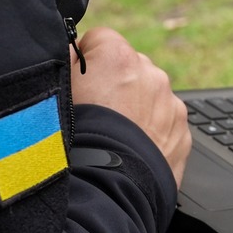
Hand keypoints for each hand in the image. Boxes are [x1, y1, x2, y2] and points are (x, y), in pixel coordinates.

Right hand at [71, 25, 190, 185]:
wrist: (105, 193)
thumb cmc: (72, 144)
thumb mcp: (51, 95)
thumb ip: (63, 66)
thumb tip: (68, 55)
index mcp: (117, 56)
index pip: (98, 40)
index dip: (83, 62)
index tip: (76, 84)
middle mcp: (150, 73)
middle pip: (128, 68)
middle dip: (113, 85)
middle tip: (93, 116)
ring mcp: (170, 103)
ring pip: (148, 96)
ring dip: (134, 110)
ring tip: (111, 139)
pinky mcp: (182, 132)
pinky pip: (164, 123)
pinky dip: (150, 133)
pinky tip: (129, 152)